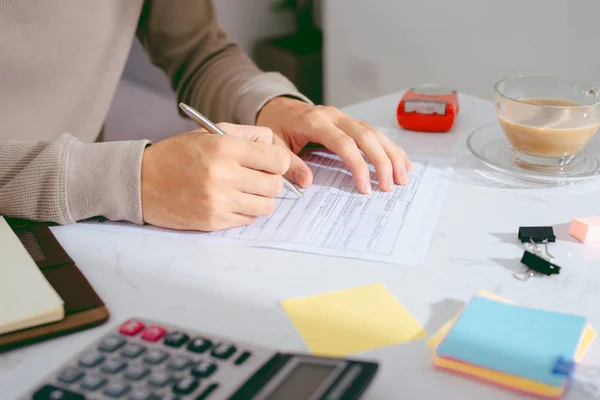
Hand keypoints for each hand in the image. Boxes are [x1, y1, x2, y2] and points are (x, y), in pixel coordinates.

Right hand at [141, 124, 289, 230]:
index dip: (278, 162)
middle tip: (255, 177)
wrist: (140, 182)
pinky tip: (230, 201)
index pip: (278, 160)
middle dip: (270, 181)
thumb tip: (273, 145)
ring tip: (243, 190)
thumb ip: (245, 134)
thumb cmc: (177, 155)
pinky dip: (245, 211)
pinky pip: (248, 219)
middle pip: (275, 185)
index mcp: (225, 148)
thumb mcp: (209, 133)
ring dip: (260, 199)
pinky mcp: (213, 221)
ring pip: (266, 206)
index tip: (270, 163)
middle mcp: (224, 175)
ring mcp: (219, 201)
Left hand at [256, 97, 412, 193]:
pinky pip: (375, 133)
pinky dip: (390, 148)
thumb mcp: (275, 145)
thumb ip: (288, 163)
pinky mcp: (351, 122)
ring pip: (375, 133)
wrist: (278, 107)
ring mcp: (345, 117)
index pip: (343, 144)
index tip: (365, 188)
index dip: (357, 166)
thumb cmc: (277, 127)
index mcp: (315, 122)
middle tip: (390, 186)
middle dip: (382, 162)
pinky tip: (402, 161)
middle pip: (366, 136)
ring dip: (392, 155)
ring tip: (403, 177)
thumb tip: (307, 182)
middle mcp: (335, 116)